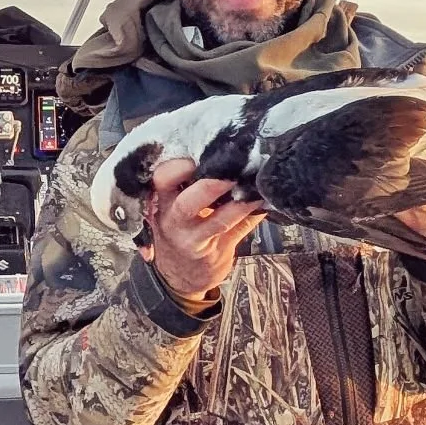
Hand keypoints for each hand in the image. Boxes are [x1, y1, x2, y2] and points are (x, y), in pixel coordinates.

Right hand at [143, 158, 266, 300]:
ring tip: (257, 182)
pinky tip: (264, 200)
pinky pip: (239, 230)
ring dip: (241, 201)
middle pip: (187, 202)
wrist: (180, 277)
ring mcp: (193, 240)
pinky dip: (253, 213)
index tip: (203, 148)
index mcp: (161, 202)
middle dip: (212, 184)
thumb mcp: (173, 208)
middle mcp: (173, 221)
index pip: (162, 179)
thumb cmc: (180, 231)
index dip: (180, 164)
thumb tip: (225, 150)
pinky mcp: (215, 253)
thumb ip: (190, 182)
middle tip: (235, 165)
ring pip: (219, 220)